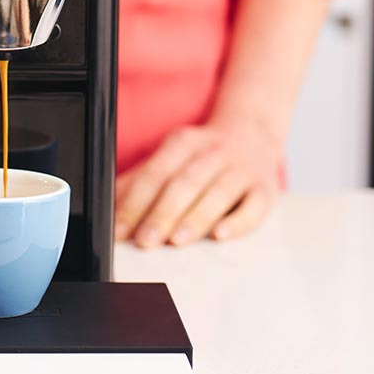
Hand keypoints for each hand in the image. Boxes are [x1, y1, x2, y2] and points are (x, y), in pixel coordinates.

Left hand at [114, 119, 281, 247]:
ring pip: (218, 192)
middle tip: (145, 241)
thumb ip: (139, 181)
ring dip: (196, 217)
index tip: (121, 230)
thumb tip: (108, 207)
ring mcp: (241, 169)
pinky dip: (238, 221)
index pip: (155, 174)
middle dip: (162, 214)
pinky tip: (221, 235)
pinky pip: (253, 205)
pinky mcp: (265, 188)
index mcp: (183, 143)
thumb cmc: (203, 154)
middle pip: (184, 183)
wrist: (253, 132)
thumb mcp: (170, 157)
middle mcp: (213, 153)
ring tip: (177, 241)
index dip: (135, 203)